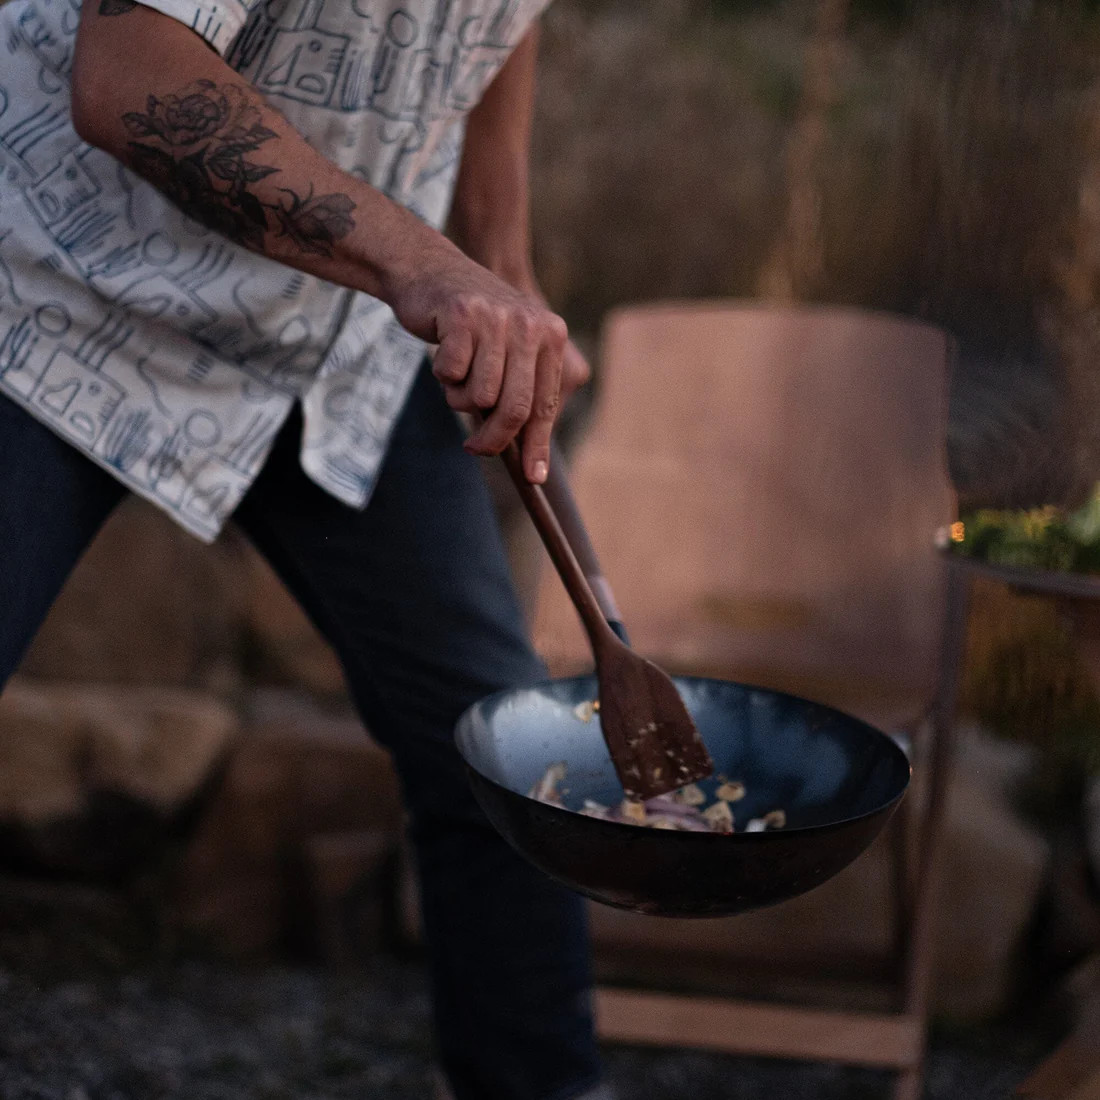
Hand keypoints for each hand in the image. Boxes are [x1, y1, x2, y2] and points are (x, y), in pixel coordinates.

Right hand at [386, 241, 568, 483]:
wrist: (429, 271)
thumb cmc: (469, 326)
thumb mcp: (506, 354)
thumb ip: (519, 394)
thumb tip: (528, 460)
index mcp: (550, 336)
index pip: (546, 403)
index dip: (538, 444)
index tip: (533, 477)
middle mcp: (531, 325)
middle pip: (516, 407)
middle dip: (494, 438)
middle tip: (475, 449)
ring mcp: (498, 318)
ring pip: (480, 394)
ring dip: (460, 396)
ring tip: (456, 374)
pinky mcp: (463, 315)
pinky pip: (451, 373)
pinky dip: (442, 372)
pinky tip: (443, 349)